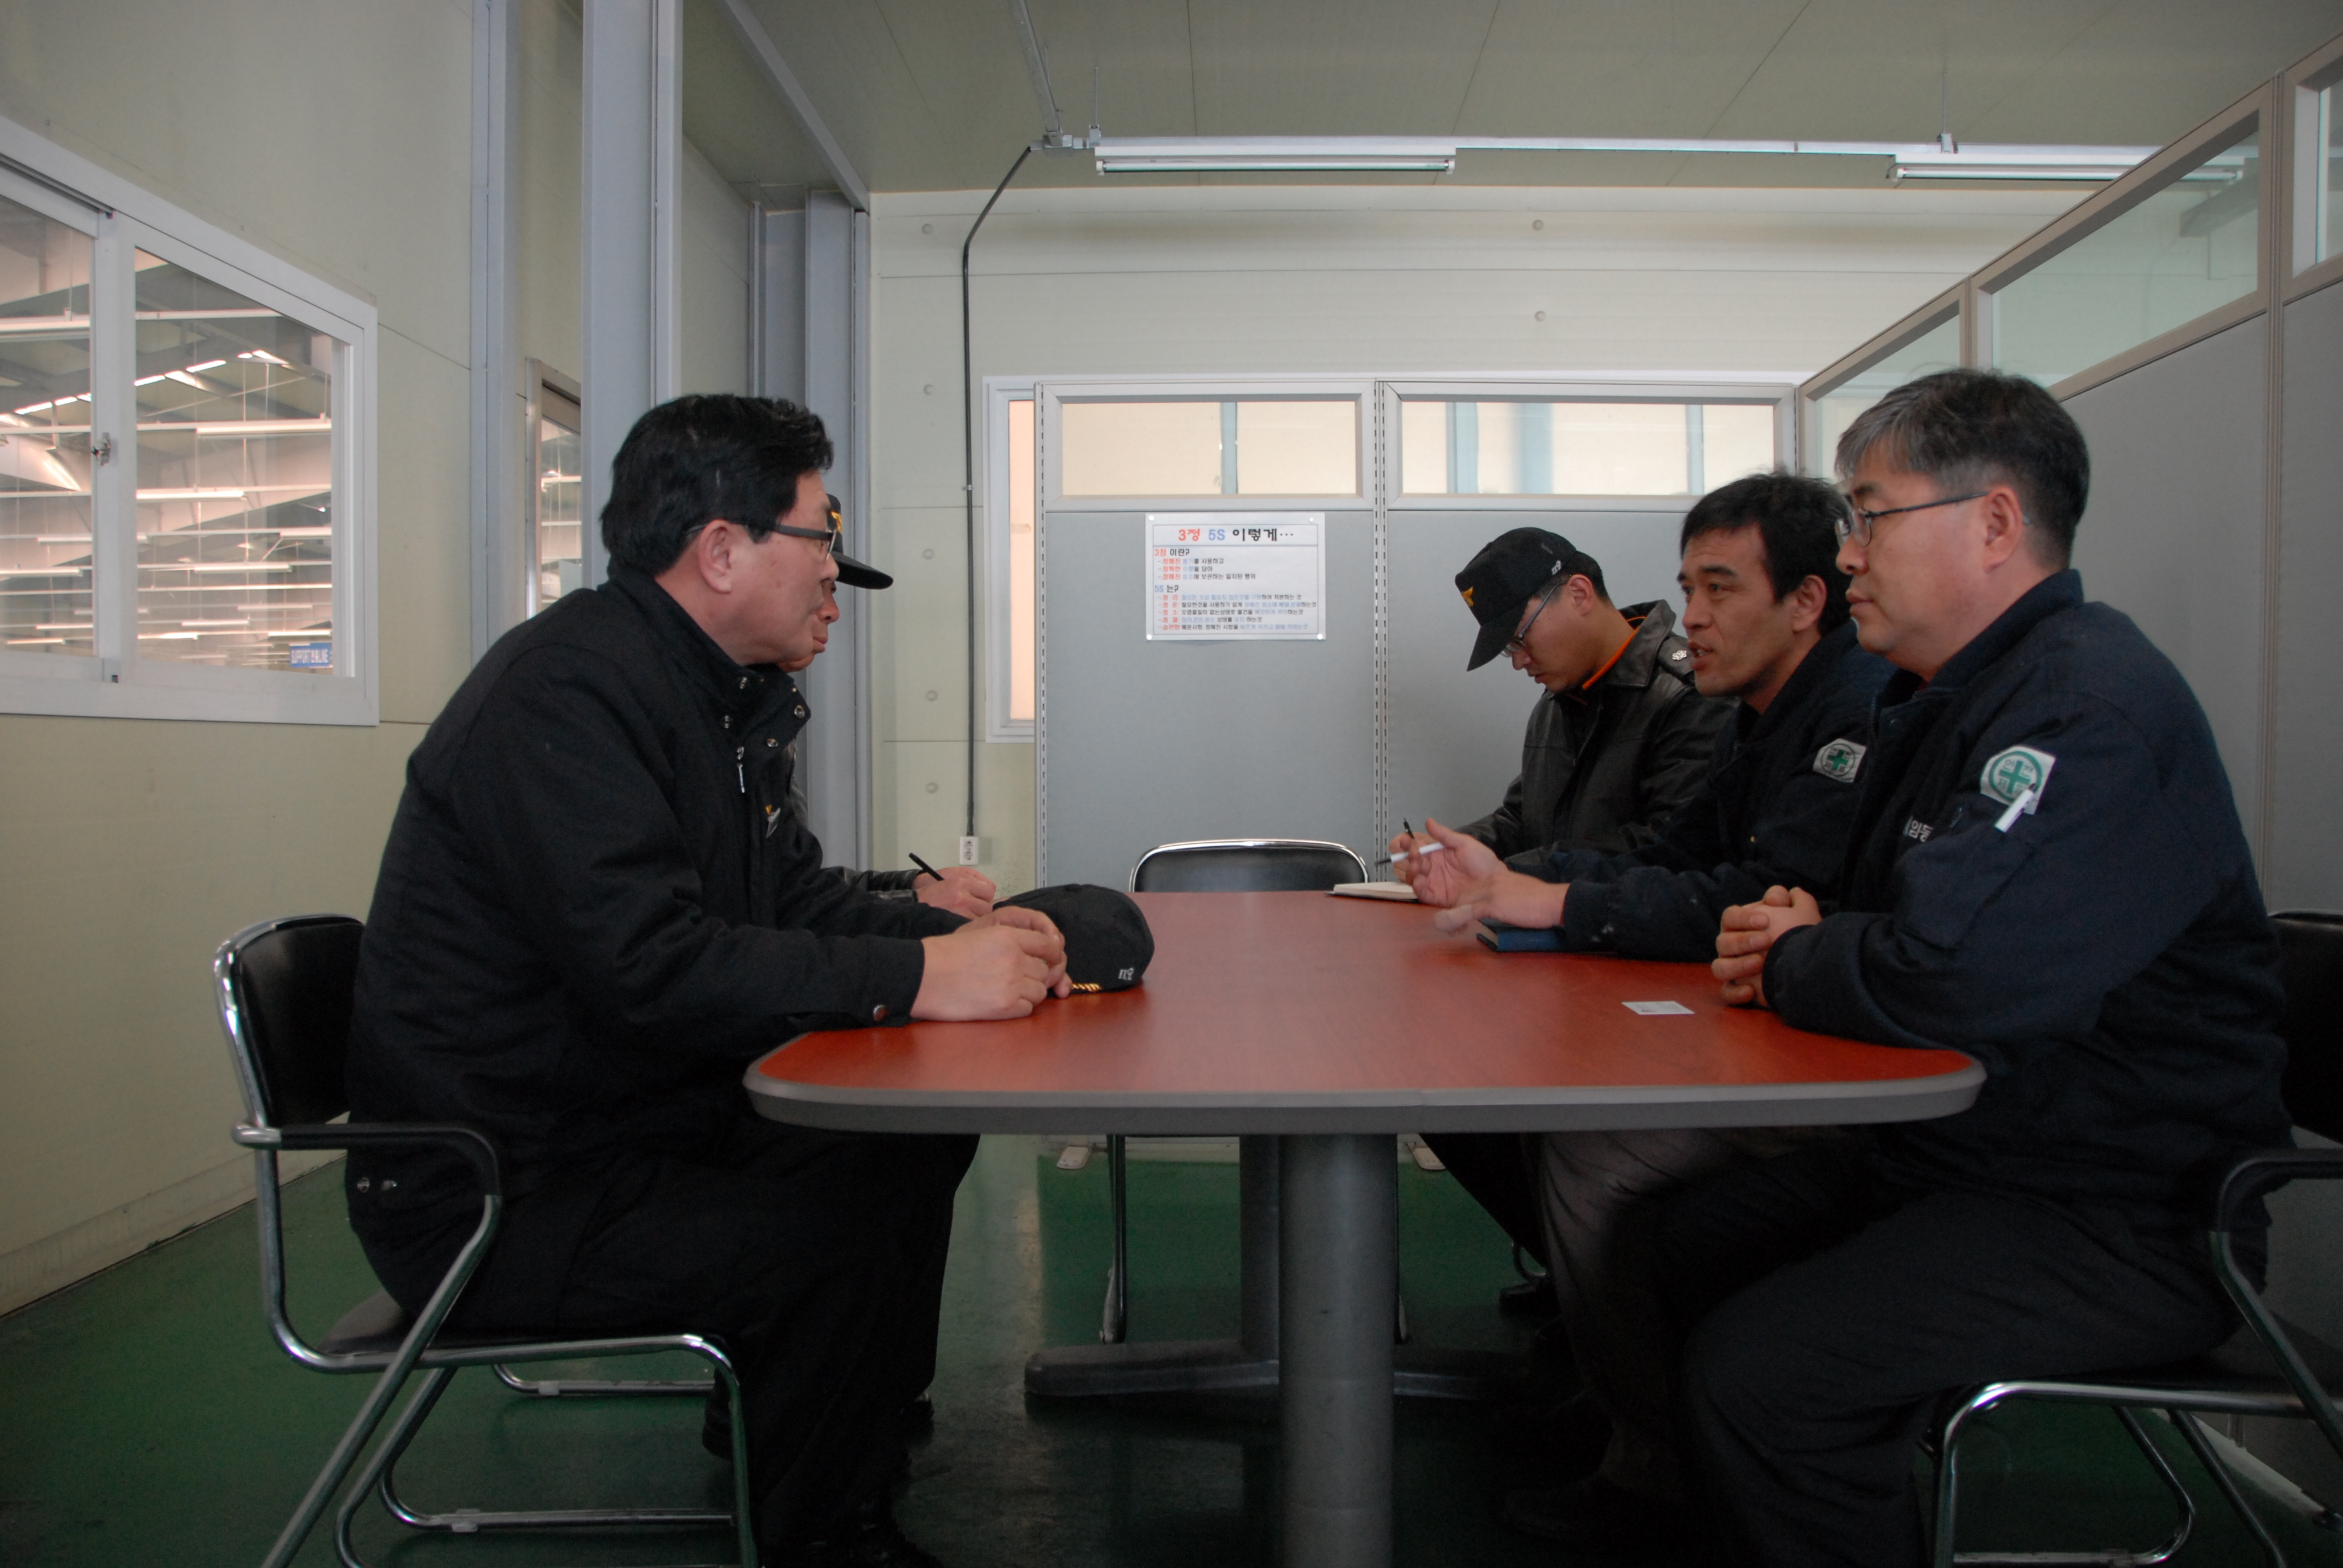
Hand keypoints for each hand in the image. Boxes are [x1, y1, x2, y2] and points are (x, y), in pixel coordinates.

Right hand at [913, 865, 996, 918]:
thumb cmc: (932, 889)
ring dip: (977, 918)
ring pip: (981, 919)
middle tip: (973, 907)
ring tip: (965, 915)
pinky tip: (962, 922)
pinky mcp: (955, 926)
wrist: (912, 904)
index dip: (985, 894)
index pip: (989, 890)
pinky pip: (972, 927)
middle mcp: (962, 898)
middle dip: (982, 907)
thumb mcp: (950, 874)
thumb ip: (971, 877)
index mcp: (961, 883)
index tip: (980, 897)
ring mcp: (959, 913)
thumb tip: (988, 886)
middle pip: (988, 906)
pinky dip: (970, 926)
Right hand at [913, 908, 1070, 1019]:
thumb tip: (1032, 953)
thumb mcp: (979, 934)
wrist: (922, 976)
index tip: (1049, 960)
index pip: (1047, 945)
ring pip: (1039, 991)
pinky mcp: (1004, 1007)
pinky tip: (1000, 1002)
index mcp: (1008, 936)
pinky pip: (1027, 1009)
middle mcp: (1014, 958)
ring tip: (1005, 991)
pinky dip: (1019, 1007)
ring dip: (1028, 992)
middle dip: (1035, 975)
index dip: (1051, 955)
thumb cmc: (942, 955)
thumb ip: (1008, 941)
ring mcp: (1011, 983)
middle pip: (1045, 970)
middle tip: (1017, 979)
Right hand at [1398, 818, 1502, 904]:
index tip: (1407, 841)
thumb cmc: (1483, 862)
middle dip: (1409, 856)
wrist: (1495, 883)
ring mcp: (1434, 882)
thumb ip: (1445, 834)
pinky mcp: (1437, 896)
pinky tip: (1420, 880)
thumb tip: (1429, 821)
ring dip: (1410, 870)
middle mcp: (1433, 867)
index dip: (1409, 844)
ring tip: (1417, 866)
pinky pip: (1421, 892)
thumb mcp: (1464, 843)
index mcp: (1438, 853)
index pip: (1418, 847)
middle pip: (1412, 862)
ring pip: (1413, 876)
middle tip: (1415, 853)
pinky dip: (1417, 886)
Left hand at [1431, 869, 1566, 934]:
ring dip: (1450, 916)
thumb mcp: (1518, 895)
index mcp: (1497, 877)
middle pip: (1462, 893)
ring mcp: (1491, 891)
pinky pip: (1467, 911)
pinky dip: (1453, 920)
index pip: (1471, 888)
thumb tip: (1498, 910)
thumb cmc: (1540, 903)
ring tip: (1443, 927)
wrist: (1554, 902)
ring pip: (1461, 901)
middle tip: (1446, 925)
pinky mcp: (1494, 903)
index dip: (1460, 902)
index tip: (1456, 915)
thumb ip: (1504, 899)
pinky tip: (1445, 926)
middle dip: (1453, 909)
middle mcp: (1491, 880)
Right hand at [1712, 886, 1820, 1007]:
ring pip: (1720, 967)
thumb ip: (1795, 899)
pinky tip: (1751, 991)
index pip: (1730, 916)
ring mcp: (1734, 969)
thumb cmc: (1802, 938)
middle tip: (1765, 941)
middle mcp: (1734, 947)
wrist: (1812, 969)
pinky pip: (1727, 993)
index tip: (1765, 921)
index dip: (1743, 918)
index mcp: (1743, 926)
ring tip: (1758, 964)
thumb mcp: (1803, 914)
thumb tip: (1787, 894)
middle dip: (1743, 941)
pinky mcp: (1739, 989)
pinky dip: (1736, 992)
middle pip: (1723, 941)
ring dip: (1737, 965)